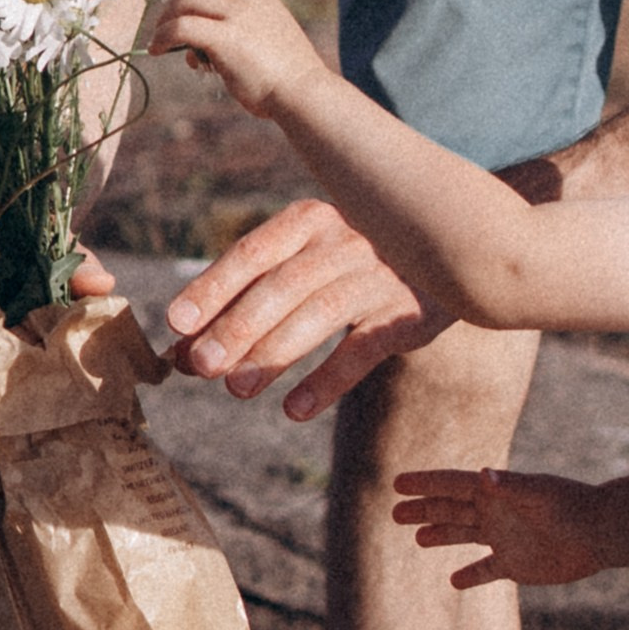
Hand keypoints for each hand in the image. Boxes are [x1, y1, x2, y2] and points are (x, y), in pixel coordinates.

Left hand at [149, 0, 321, 114]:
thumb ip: (238, 42)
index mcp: (261, 0)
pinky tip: (155, 50)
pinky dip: (162, 36)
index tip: (181, 17)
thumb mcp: (267, 48)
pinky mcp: (224, 38)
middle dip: (174, 5)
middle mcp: (247, 1)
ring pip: (185, 1)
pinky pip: (181, 27)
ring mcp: (236, 17)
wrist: (304, 93)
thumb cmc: (288, 82)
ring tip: (158, 40)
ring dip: (166, 19)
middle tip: (162, 28)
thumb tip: (200, 55)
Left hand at [164, 197, 449, 416]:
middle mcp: (344, 239)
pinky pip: (363, 348)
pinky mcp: (409, 313)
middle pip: (282, 284)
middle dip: (237, 326)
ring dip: (275, 352)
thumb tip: (180, 354)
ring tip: (237, 389)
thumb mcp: (302, 268)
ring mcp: (380, 274)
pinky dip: (328, 380)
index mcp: (309, 220)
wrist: (452, 255)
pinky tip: (294, 410)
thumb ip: (246, 302)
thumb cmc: (351, 266)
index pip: (252, 252)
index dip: (213, 286)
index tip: (176, 323)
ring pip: (320, 313)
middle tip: (201, 366)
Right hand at [392, 465, 628, 589]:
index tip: (398, 483)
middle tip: (395, 512)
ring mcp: (505, 538)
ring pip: (464, 536)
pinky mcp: (517, 564)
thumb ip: (509, 487)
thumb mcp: (540, 494)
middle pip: (451, 510)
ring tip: (418, 538)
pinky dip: (471, 575)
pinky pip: (487, 570)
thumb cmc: (573, 507)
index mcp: (497, 492)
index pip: (452, 485)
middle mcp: (497, 513)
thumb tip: (482, 476)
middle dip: (424, 509)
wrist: (602, 533)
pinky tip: (455, 581)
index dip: (425, 484)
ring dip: (441, 535)